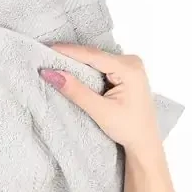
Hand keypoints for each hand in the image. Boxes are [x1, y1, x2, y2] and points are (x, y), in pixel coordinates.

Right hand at [40, 44, 161, 157]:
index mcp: (129, 68)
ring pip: (96, 60)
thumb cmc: (128, 129)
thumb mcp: (100, 111)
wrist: (145, 143)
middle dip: (70, 56)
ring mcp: (129, 66)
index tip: (47, 49)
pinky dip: (85, 68)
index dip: (68, 51)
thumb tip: (52, 74)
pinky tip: (71, 68)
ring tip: (54, 61)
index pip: (93, 55)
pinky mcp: (125, 72)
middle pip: (94, 55)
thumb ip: (76, 91)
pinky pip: (100, 65)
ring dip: (76, 62)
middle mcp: (131, 62)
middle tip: (47, 55)